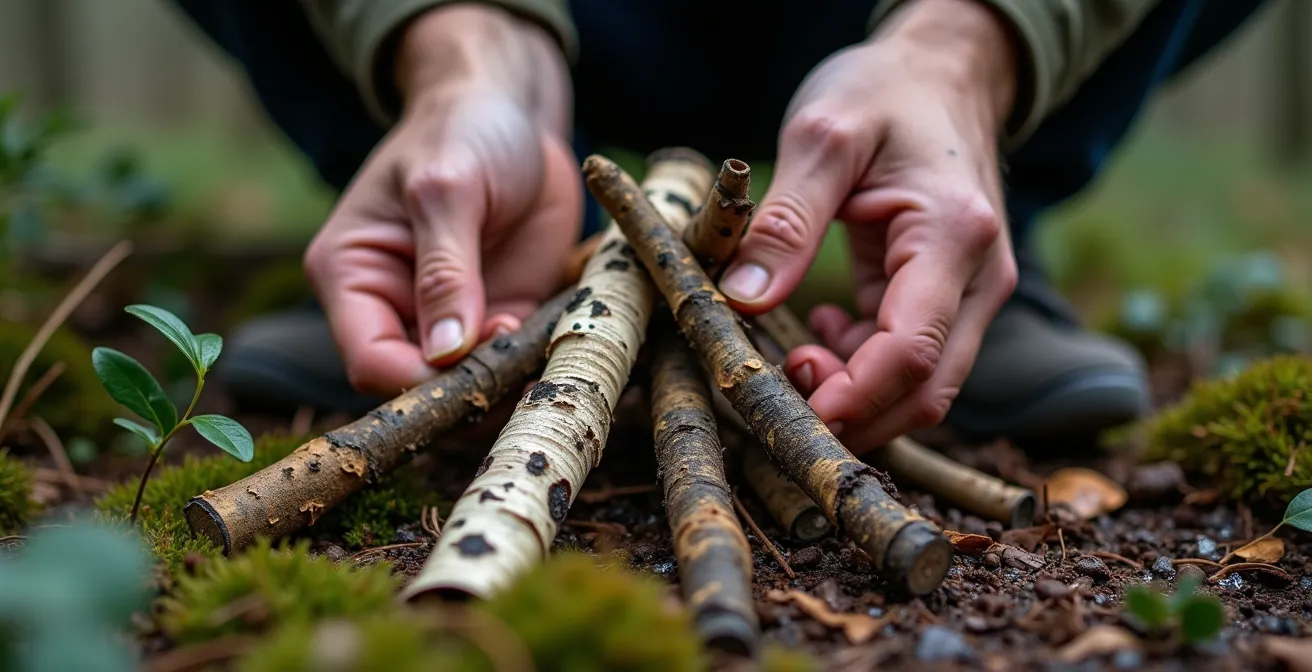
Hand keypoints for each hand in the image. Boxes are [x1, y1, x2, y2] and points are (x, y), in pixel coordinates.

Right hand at [303, 5, 579, 397]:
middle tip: (517, 378)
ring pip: (467, 390)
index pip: (370, 361)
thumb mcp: (448, 189)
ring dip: (504, 390)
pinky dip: (532, 371)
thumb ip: (445, 269)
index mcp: (352, 276)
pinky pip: (511, 368)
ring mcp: (449, 321)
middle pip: (416, 389)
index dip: (416, 383)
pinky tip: (555, 353)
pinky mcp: (499, 320)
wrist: (513, 112)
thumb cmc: (463, 131)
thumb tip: (444, 351)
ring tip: (539, 365)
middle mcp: (393, 308)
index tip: (469, 377)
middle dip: (466, 395)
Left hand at [718, 0, 1019, 451]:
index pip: (911, 351)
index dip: (852, 398)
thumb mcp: (822, 137)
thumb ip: (786, 220)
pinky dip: (861, 370)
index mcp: (952, 236)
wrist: (943, 72)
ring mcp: (970, 293)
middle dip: (852, 414)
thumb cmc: (884, 92)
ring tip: (791, 358)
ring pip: (922, 386)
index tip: (792, 415)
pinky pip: (910, 361)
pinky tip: (820, 335)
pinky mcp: (948, 298)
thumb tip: (743, 298)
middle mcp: (977, 278)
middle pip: (926, 390)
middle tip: (776, 392)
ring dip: (854, 396)